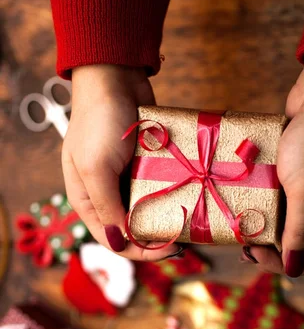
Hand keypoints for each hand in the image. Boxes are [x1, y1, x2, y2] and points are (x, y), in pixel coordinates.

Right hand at [63, 65, 181, 260]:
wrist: (115, 76)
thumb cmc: (99, 122)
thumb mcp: (97, 168)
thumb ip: (107, 208)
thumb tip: (117, 243)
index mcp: (88, 201)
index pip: (114, 240)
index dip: (141, 252)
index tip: (169, 249)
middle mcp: (107, 195)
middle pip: (133, 231)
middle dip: (157, 239)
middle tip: (185, 241)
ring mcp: (128, 180)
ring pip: (149, 212)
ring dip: (168, 220)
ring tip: (191, 225)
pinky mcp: (146, 165)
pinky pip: (160, 189)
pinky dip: (173, 197)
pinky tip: (190, 201)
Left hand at [242, 50, 303, 275]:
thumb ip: (298, 232)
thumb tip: (293, 269)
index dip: (278, 264)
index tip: (253, 251)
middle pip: (291, 244)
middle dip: (265, 247)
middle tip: (240, 240)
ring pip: (280, 221)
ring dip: (260, 225)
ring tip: (237, 222)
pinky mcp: (294, 174)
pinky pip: (275, 198)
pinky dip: (260, 201)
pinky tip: (243, 198)